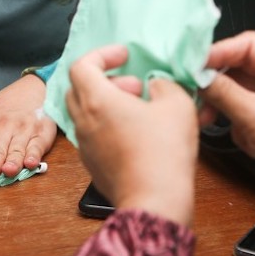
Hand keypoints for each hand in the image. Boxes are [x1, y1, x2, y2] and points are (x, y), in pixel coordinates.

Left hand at [0, 74, 55, 178]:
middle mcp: (2, 127)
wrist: (34, 89)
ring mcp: (22, 130)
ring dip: (13, 160)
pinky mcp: (41, 134)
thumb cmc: (0, 107)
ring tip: (8, 170)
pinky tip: (31, 162)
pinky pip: (37, 147)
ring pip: (16, 149)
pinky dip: (34, 155)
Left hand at [66, 45, 197, 226]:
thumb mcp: (177, 104)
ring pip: (84, 112)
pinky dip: (108, 124)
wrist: (155, 201)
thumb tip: (156, 86)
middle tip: (135, 85)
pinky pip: (93, 134)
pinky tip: (136, 133)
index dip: (102, 54)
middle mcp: (83, 121)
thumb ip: (164, 84)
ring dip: (107, 102)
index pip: (81, 65)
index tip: (124, 56)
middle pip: (78, 87)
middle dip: (105, 79)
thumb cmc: (164, 151)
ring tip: (139, 109)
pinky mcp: (92, 165)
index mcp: (96, 101)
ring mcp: (85, 146)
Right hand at [201, 31, 254, 238]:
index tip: (193, 64)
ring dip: (223, 105)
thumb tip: (199, 76)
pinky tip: (241, 136)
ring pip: (239, 90)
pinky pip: (243, 109)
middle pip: (241, 67)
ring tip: (207, 117)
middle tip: (195, 91)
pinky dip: (235, 122)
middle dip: (218, 83)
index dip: (219, 54)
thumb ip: (224, 93)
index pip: (249, 46)